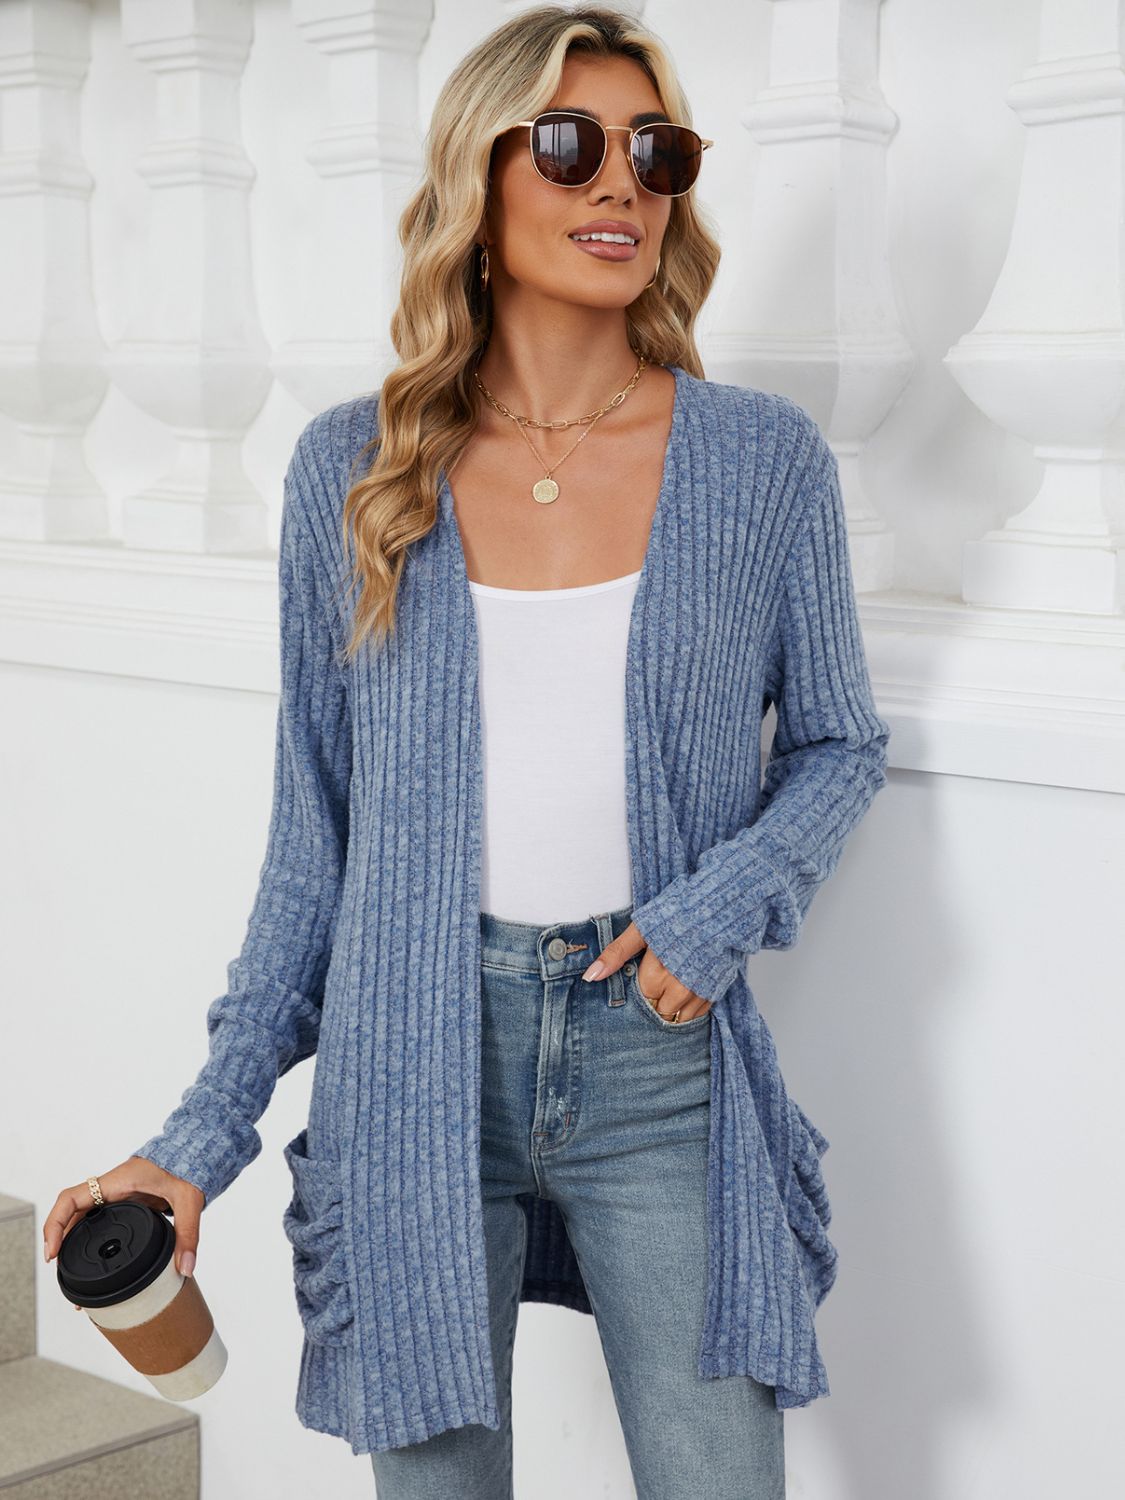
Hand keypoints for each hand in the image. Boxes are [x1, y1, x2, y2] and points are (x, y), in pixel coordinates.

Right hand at [43, 1158, 204, 1308]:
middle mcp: (110, 1189)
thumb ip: (188, 1233)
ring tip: (70, 1276)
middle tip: (62, 1275)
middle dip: (61, 1243)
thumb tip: (185, 1268)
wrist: (194, 1151)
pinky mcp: (123, 1204)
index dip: (55, 1224)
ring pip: (82, 1219)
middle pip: (72, 1215)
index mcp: (117, 1182)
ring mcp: (115, 1196)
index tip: (53, 1252)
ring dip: (72, 1243)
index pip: (71, 1198)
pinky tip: (88, 1260)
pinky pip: (96, 1221)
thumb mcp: (189, 1199)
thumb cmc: (188, 1166)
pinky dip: (87, 1239)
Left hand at [582, 922, 712, 1022]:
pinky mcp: (716, 990)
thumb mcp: (642, 930)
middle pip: (659, 1014)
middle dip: (655, 1004)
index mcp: (656, 975)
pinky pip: (699, 1014)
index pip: (641, 1002)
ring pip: (679, 1019)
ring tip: (670, 990)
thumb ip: (616, 954)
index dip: (639, 993)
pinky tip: (687, 992)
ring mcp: (699, 992)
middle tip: (656, 985)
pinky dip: (691, 1009)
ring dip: (672, 1010)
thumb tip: (590, 976)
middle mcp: (679, 989)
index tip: (642, 982)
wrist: (721, 907)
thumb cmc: (679, 915)